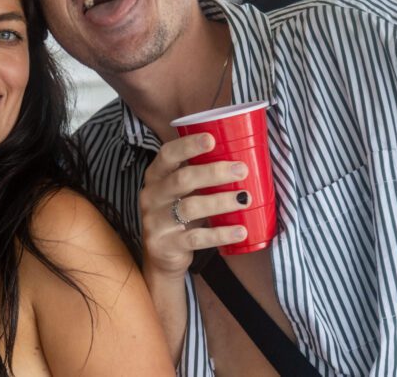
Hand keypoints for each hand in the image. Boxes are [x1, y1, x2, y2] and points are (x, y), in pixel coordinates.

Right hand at [139, 133, 248, 278]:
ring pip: (190, 207)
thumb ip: (198, 175)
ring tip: (245, 199)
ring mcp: (155, 221)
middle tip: (241, 169)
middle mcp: (151, 196)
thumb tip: (238, 156)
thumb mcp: (180, 192)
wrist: (161, 257)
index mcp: (155, 176)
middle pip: (182, 179)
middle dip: (213, 172)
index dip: (188, 145)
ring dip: (220, 201)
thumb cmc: (177, 214)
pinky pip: (196, 238)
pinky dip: (221, 234)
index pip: (167, 155)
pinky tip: (241, 230)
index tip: (211, 139)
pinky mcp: (165, 245)